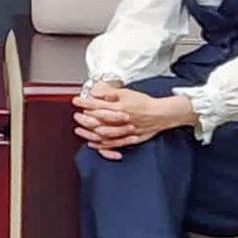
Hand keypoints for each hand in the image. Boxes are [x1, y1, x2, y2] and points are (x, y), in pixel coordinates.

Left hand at [72, 84, 196, 158]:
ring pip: (103, 134)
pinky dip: (101, 145)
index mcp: (120, 107)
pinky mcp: (129, 138)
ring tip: (79, 129)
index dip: (85, 103)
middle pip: (98, 120)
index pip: (97, 105)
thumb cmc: (144, 103)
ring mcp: (125, 131)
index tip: (76, 101)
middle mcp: (121, 120)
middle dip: (84, 118)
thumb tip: (97, 93)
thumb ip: (111, 93)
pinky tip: (92, 143)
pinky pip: (113, 144)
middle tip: (76, 116)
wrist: (162, 113)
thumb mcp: (127, 93)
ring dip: (89, 132)